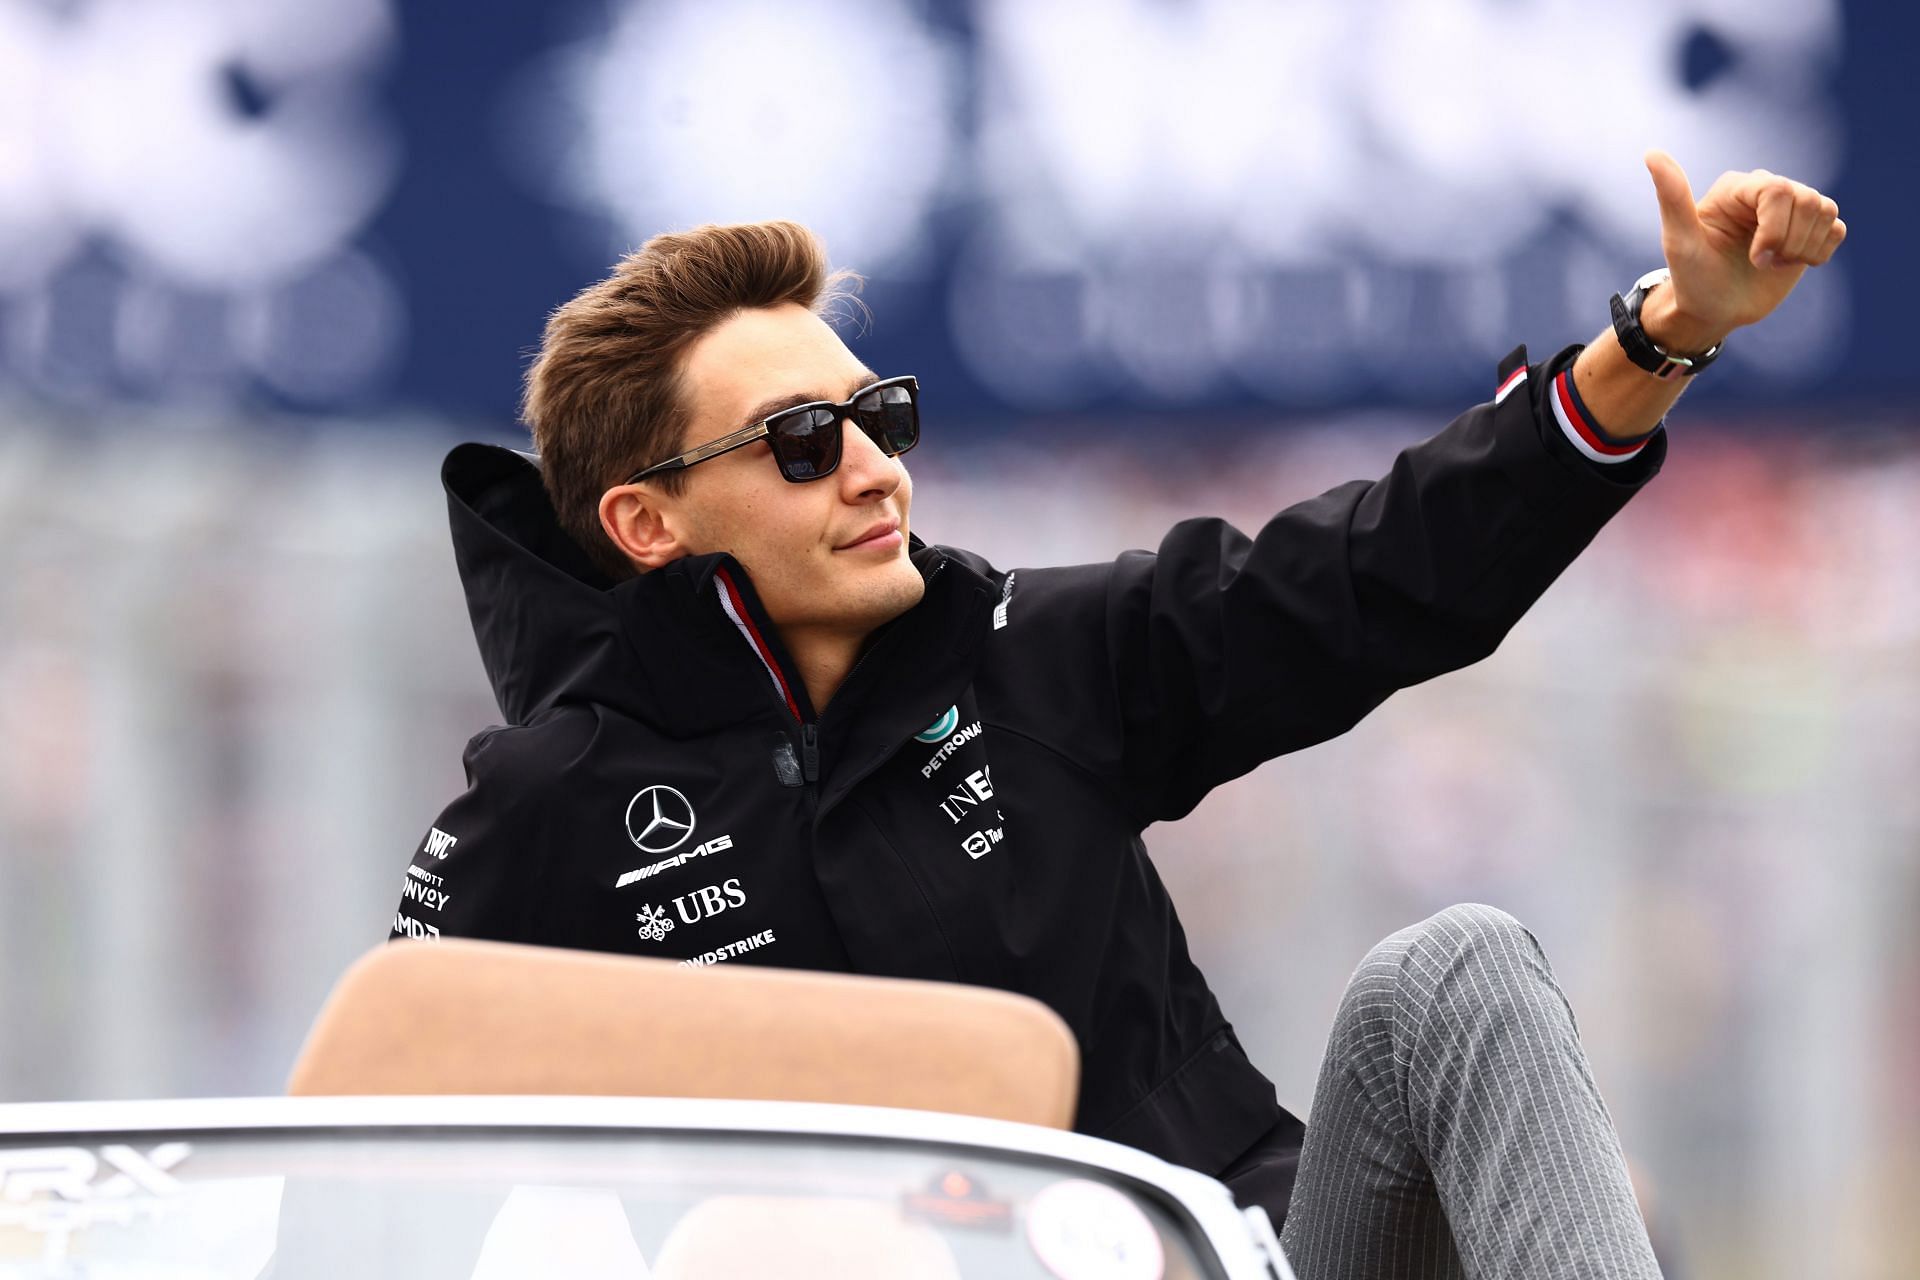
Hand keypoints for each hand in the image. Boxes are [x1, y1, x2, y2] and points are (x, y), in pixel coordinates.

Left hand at [1641, 150, 1846, 352]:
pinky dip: (1819, 252)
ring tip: (1773, 264)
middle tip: (1760, 263)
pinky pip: (1837, 228)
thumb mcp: (1678, 241)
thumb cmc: (1692, 277)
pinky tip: (1792, 263)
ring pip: (1826, 211)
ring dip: (1802, 249)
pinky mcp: (1809, 230)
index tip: (1756, 258)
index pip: (1779, 190)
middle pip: (1807, 200)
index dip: (1774, 228)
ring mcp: (1791, 210)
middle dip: (1788, 242)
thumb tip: (1652, 153)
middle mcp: (1767, 191)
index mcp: (1738, 187)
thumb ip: (1672, 196)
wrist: (1712, 311)